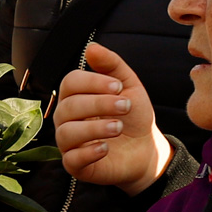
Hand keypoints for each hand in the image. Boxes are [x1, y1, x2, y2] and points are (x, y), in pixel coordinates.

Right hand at [53, 43, 170, 195]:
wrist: (145, 148)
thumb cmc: (132, 115)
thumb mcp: (128, 85)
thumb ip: (111, 65)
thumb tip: (91, 47)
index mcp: (75, 96)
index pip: (70, 83)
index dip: (93, 82)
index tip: (118, 87)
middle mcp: (66, 118)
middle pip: (68, 106)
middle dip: (99, 104)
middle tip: (125, 106)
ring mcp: (69, 142)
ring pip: (66, 133)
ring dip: (94, 128)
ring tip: (118, 127)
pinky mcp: (76, 165)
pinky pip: (71, 159)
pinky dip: (88, 152)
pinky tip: (106, 148)